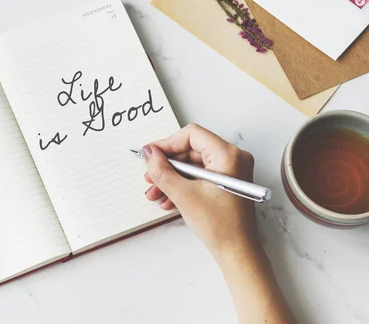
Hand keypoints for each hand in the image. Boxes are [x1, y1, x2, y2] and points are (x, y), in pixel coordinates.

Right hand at [143, 123, 257, 258]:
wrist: (237, 253)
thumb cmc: (221, 226)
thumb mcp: (183, 195)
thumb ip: (162, 171)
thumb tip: (150, 154)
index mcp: (228, 155)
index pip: (191, 135)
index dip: (167, 144)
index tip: (151, 155)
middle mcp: (233, 158)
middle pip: (190, 150)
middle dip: (167, 165)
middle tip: (150, 177)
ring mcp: (230, 171)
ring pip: (192, 165)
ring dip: (171, 178)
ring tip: (155, 193)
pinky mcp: (225, 182)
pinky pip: (199, 176)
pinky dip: (182, 185)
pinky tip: (168, 199)